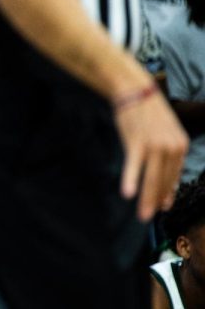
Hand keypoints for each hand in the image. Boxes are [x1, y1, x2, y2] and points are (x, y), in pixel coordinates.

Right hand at [116, 88, 187, 220]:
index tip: (163, 207)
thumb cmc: (147, 112)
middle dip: (155, 201)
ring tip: (141, 215)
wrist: (135, 90)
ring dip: (146, 198)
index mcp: (180, 146)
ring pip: (151, 178)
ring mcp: (155, 146)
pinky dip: (131, 180)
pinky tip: (127, 193)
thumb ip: (166, 151)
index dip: (167, 193)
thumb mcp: (164, 131)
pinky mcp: (136, 143)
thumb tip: (163, 173)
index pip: (174, 176)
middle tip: (148, 218)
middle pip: (163, 180)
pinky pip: (134, 166)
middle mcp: (171, 148)